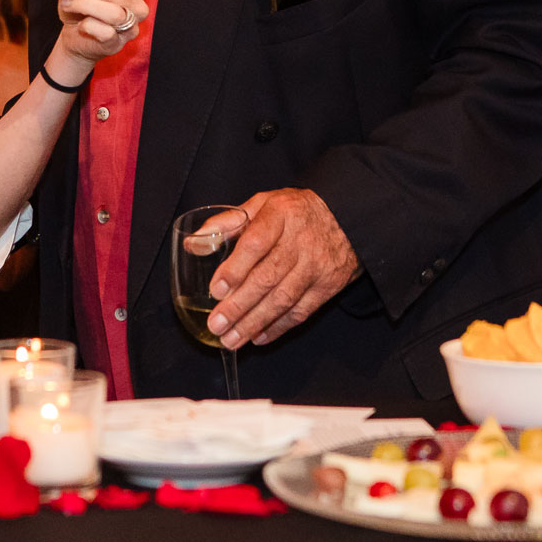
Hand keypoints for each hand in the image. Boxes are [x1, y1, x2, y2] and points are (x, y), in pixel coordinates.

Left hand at [42, 0, 146, 81]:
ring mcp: (131, 25)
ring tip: (64, 3)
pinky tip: (80, 24)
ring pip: (110, 11)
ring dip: (81, 4)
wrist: (79, 38)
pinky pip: (106, 32)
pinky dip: (89, 26)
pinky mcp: (119, 43)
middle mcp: (137, 3)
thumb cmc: (82, 9)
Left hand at [204, 188, 360, 349]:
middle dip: (239, 305)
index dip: (236, 268)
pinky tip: (258, 336)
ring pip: (283, 299)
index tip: (216, 289)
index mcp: (281, 214)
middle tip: (216, 324)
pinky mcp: (328, 285)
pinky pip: (301, 311)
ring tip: (231, 339)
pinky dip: (278, 327)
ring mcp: (317, 266)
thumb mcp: (264, 203)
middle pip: (268, 277)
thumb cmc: (296, 211)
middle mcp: (301, 241)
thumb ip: (229, 221)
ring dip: (254, 322)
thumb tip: (194, 242)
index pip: (257, 243)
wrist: (348, 217)